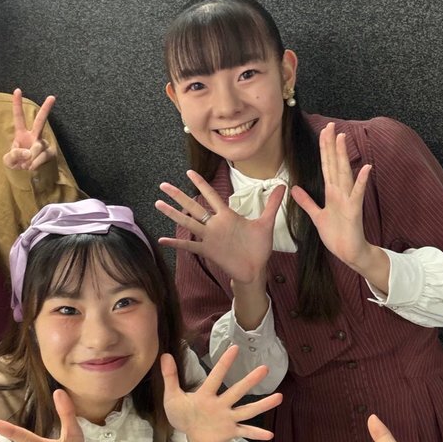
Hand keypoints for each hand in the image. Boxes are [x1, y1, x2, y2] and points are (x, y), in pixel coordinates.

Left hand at [3, 88, 57, 170]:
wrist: (26, 175)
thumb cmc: (16, 163)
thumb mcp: (8, 160)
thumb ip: (14, 155)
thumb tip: (29, 152)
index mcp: (21, 134)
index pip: (19, 117)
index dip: (17, 104)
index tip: (17, 90)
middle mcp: (34, 136)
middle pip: (40, 120)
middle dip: (46, 108)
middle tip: (52, 97)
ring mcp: (43, 143)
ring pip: (38, 146)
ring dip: (30, 158)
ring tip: (25, 165)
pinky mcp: (50, 152)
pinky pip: (44, 155)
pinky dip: (36, 162)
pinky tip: (31, 166)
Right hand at [156, 170, 284, 284]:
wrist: (256, 269)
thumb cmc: (259, 247)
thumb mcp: (266, 223)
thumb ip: (272, 204)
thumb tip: (284, 186)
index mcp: (227, 215)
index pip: (211, 195)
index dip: (201, 184)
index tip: (189, 172)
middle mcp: (215, 224)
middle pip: (193, 206)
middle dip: (179, 195)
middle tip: (163, 185)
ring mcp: (209, 237)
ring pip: (188, 222)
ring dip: (173, 213)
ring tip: (158, 203)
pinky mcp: (208, 250)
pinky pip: (189, 245)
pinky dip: (176, 243)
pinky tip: (162, 239)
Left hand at [161, 346, 282, 441]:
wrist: (190, 434)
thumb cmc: (183, 413)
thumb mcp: (172, 396)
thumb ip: (170, 377)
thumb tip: (165, 355)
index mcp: (206, 394)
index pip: (216, 376)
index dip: (224, 363)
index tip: (235, 348)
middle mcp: (221, 404)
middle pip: (237, 391)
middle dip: (250, 381)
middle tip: (265, 368)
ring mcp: (227, 418)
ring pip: (247, 410)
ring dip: (262, 404)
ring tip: (279, 397)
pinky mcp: (230, 431)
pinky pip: (245, 431)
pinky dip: (256, 433)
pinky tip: (270, 435)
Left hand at [290, 123, 381, 275]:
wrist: (349, 252)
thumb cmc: (336, 234)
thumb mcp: (317, 216)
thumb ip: (307, 201)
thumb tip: (295, 189)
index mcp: (332, 192)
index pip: (326, 165)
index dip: (324, 149)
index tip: (323, 132)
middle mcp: (341, 192)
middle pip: (334, 164)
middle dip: (332, 145)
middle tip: (331, 125)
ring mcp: (348, 200)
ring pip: (344, 174)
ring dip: (343, 156)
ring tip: (342, 138)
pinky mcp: (354, 210)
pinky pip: (357, 194)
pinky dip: (361, 182)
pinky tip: (366, 168)